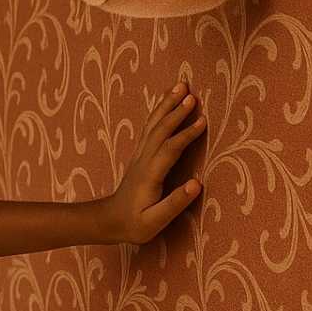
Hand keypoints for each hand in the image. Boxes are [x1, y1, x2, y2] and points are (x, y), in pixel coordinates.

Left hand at [104, 81, 205, 244]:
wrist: (108, 220)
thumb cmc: (134, 224)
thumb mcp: (154, 222)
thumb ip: (174, 203)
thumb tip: (197, 184)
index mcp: (150, 175)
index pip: (170, 149)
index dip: (186, 134)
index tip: (203, 121)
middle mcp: (143, 160)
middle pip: (160, 130)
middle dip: (176, 111)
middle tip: (192, 93)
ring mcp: (140, 155)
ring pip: (153, 125)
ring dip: (167, 105)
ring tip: (180, 86)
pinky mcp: (140, 155)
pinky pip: (150, 128)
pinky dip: (159, 112)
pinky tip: (166, 102)